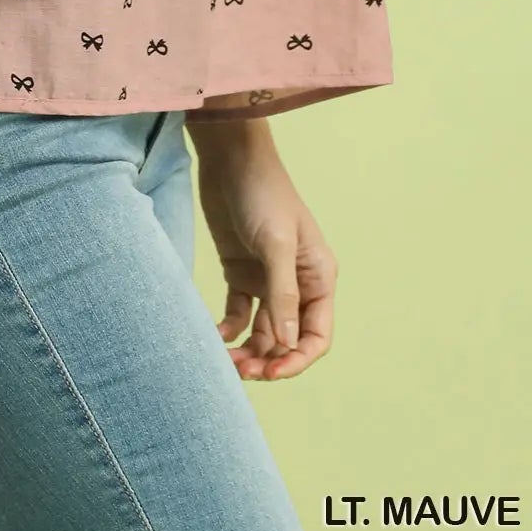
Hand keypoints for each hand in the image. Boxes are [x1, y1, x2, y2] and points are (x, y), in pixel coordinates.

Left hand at [190, 125, 337, 381]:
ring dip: (247, 351)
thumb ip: (282, 293)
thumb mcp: (276, 243)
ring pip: (262, 332)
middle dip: (268, 360)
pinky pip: (238, 315)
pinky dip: (228, 331)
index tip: (271, 372)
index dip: (297, 359)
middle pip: (288, 339)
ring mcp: (267, 280)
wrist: (229, 158)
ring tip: (226, 362)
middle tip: (241, 370)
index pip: (316, 335)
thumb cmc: (262, 193)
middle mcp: (296, 283)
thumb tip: (286, 343)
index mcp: (318, 277)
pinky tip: (213, 338)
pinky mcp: (240, 273)